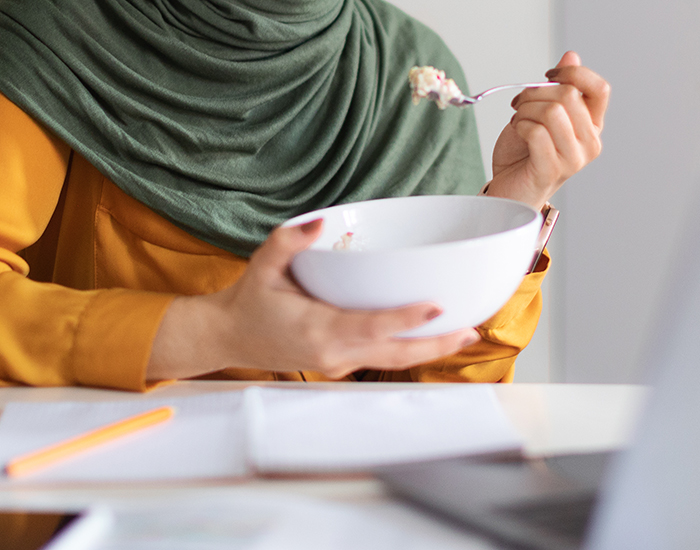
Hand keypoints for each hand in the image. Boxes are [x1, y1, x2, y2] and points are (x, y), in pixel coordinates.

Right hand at [147, 220, 479, 380]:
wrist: (231, 338)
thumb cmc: (249, 301)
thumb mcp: (262, 264)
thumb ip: (288, 242)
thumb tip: (319, 222)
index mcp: (316, 330)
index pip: (369, 326)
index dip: (404, 320)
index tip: (437, 308)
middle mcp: (333, 352)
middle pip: (394, 353)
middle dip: (435, 345)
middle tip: (472, 330)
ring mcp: (338, 362)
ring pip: (392, 360)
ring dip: (430, 351)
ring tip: (465, 334)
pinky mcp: (341, 363)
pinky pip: (381, 358)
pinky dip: (409, 349)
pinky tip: (432, 336)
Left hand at [488, 51, 609, 208]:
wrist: (507, 188)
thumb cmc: (523, 154)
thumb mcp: (540, 113)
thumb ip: (558, 88)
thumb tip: (571, 55)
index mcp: (592, 125)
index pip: (599, 88)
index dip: (573, 73)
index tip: (548, 75)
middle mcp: (590, 142)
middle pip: (569, 95)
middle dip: (535, 92)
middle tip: (520, 103)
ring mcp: (574, 159)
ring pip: (551, 112)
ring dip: (525, 110)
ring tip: (517, 119)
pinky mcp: (552, 170)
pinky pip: (536, 132)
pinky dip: (520, 126)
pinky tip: (517, 132)